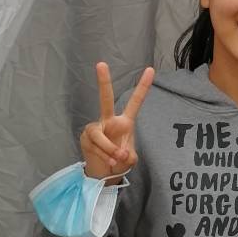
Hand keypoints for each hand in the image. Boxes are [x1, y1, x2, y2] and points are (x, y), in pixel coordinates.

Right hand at [79, 62, 153, 179]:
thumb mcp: (129, 159)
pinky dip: (104, 156)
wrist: (103, 173)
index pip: (135, 102)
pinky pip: (96, 146)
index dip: (143, 86)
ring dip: (110, 150)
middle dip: (103, 82)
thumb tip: (119, 153)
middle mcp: (109, 120)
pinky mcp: (86, 136)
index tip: (151, 69)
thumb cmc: (119, 161)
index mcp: (125, 122)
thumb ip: (127, 155)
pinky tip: (108, 162)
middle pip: (105, 99)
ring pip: (101, 136)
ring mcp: (96, 127)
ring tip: (116, 160)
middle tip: (101, 64)